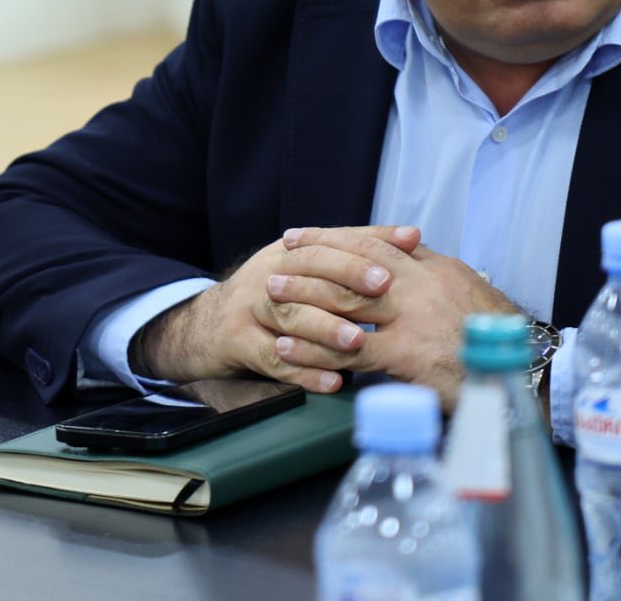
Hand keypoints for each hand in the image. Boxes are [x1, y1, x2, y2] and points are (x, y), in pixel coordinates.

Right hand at [136, 225, 423, 393]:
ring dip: (327, 328)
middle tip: (385, 288)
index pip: (333, 240)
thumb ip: (351, 256)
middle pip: (310, 271)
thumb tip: (413, 239)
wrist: (207, 325)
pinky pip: (274, 360)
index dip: (369, 240)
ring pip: (292, 316)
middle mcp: (268, 272)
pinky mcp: (238, 342)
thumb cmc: (273, 297)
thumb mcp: (302, 268)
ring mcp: (251, 308)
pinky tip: (334, 381)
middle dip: (349, 278)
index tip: (407, 242)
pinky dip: (305, 371)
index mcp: (288, 251)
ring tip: (359, 340)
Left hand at [276, 226, 520, 408]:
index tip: (301, 235)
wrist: (521, 371)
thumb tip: (404, 249)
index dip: (333, 236)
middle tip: (277, 259)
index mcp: (431, 267)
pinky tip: (288, 345)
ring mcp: (411, 319)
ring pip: (344, 301)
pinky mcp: (406, 355)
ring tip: (272, 295)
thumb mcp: (464, 289)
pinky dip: (314, 348)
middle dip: (310, 259)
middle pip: (351, 263)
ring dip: (303, 296)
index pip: (373, 241)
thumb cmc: (493, 335)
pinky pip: (348, 350)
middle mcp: (418, 286)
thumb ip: (429, 270)